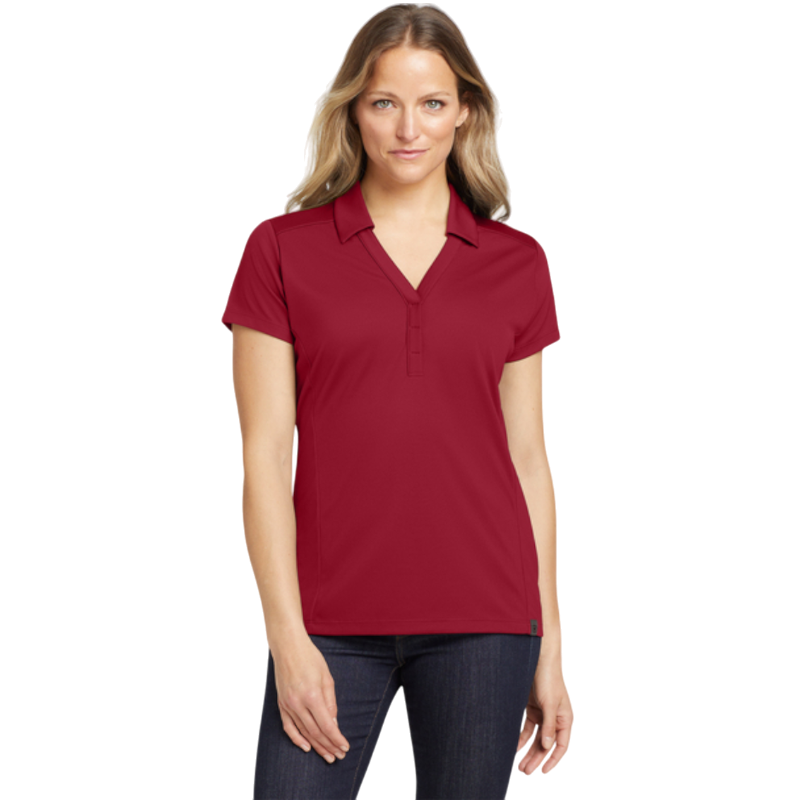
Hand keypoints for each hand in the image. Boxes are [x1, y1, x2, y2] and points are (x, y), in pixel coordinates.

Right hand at [270, 636, 350, 764]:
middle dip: (328, 745)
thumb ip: (330, 702)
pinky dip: (297, 739)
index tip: (344, 747)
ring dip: (316, 746)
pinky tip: (306, 747)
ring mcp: (287, 705)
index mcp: (312, 695)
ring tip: (327, 755)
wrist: (288, 647)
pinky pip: (288, 726)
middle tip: (338, 755)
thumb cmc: (310, 658)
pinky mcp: (281, 704)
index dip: (336, 738)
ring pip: (303, 732)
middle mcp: (298, 703)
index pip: (326, 724)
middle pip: (315, 732)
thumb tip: (333, 723)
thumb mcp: (326, 677)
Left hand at [516, 658, 572, 774]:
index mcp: (565, 719)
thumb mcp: (549, 704)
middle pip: (546, 744)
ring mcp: (543, 714)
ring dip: (528, 751)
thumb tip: (548, 747)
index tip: (543, 771)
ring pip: (536, 738)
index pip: (561, 746)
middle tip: (525, 771)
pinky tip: (515, 746)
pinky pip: (528, 728)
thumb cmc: (549, 679)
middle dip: (536, 758)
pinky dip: (522, 738)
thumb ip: (549, 726)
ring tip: (520, 766)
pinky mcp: (532, 708)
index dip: (553, 760)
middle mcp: (555, 719)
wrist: (539, 658)